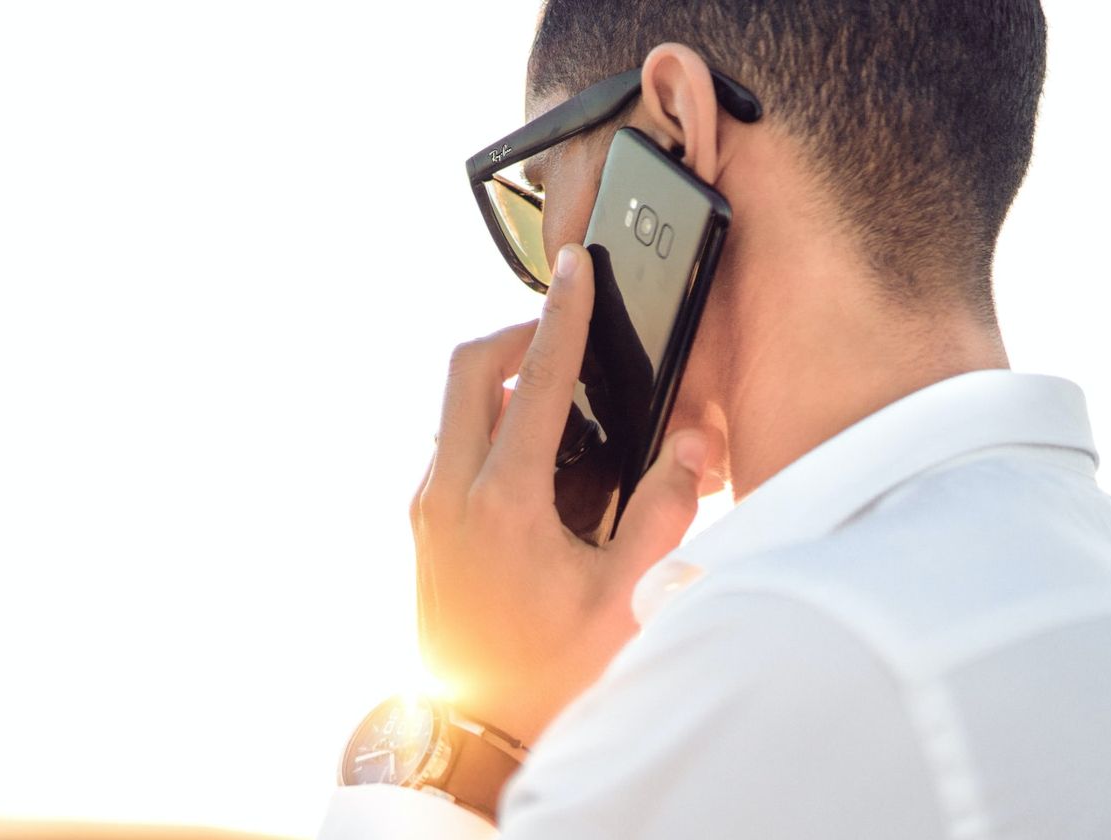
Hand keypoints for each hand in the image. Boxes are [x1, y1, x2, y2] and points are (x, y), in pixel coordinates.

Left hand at [410, 243, 714, 745]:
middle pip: (466, 370)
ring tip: (558, 396)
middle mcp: (448, 495)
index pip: (534, 382)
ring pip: (452, 406)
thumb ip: (665, 511)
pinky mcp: (421, 527)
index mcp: (501, 503)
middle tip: (562, 334)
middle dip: (514, 335)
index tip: (576, 269)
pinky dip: (486, 423)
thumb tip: (688, 442)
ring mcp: (426, 510)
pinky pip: (450, 444)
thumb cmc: (547, 674)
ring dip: (498, 381)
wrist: (475, 734)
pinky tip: (535, 455)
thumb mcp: (625, 597)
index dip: (562, 316)